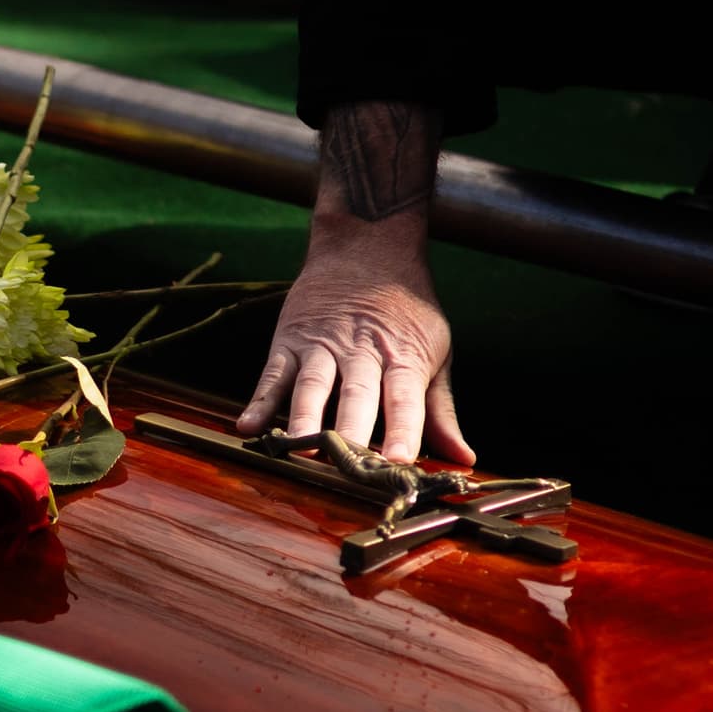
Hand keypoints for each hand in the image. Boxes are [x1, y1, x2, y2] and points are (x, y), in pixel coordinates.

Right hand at [235, 210, 474, 463]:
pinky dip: (259, 400)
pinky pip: (272, 374)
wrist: (366, 246)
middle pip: (356, 394)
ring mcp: (321, 345)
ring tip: (300, 448)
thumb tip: (463, 460)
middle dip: (352, 429)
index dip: (403, 429)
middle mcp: (361, 350)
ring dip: (305, 417)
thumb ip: (441, 410)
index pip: (404, 398)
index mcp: (402, 356)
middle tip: (348, 465)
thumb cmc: (406, 310)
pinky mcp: (289, 341)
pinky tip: (248, 427)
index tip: (400, 459)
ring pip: (312, 385)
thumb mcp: (435, 350)